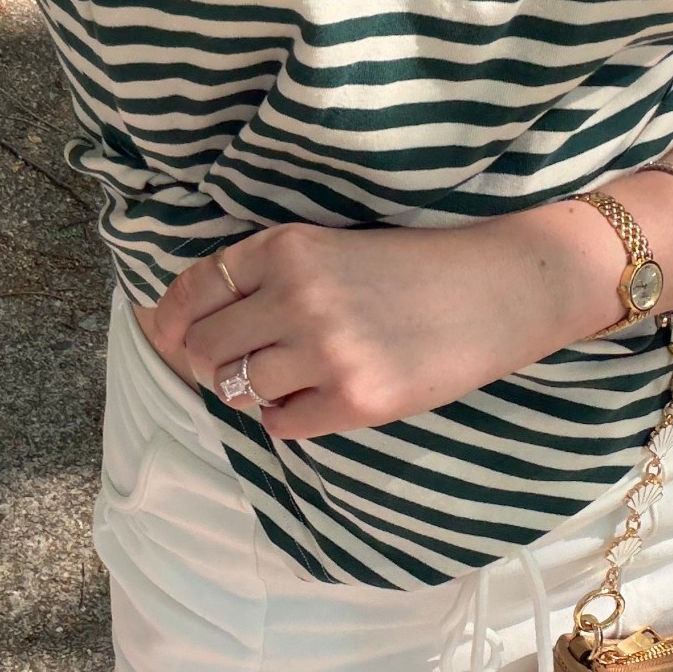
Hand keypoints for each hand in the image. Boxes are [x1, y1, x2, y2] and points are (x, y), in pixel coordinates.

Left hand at [134, 210, 621, 442]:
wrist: (500, 289)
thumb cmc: (417, 267)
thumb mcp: (332, 247)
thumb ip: (267, 277)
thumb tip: (180, 328)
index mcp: (287, 247)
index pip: (193, 291)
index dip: (173, 322)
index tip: (173, 338)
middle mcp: (297, 296)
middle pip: (204, 349)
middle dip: (211, 363)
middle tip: (241, 365)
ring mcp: (325, 351)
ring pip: (238, 388)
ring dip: (253, 390)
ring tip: (293, 377)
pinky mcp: (355, 399)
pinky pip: (281, 424)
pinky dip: (290, 416)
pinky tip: (321, 397)